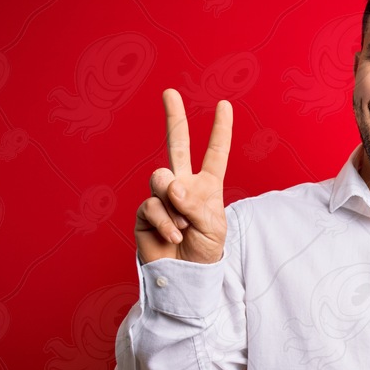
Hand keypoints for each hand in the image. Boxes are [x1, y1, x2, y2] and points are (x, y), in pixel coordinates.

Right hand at [135, 89, 231, 264]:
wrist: (185, 276)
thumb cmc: (204, 251)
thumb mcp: (211, 226)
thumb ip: (194, 202)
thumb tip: (171, 185)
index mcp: (207, 185)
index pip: (215, 153)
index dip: (220, 130)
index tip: (224, 105)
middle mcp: (183, 185)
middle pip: (177, 146)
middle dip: (173, 117)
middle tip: (170, 92)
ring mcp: (162, 196)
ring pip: (162, 179)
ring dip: (175, 204)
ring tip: (183, 226)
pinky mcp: (145, 211)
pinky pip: (153, 204)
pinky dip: (166, 222)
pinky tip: (173, 236)